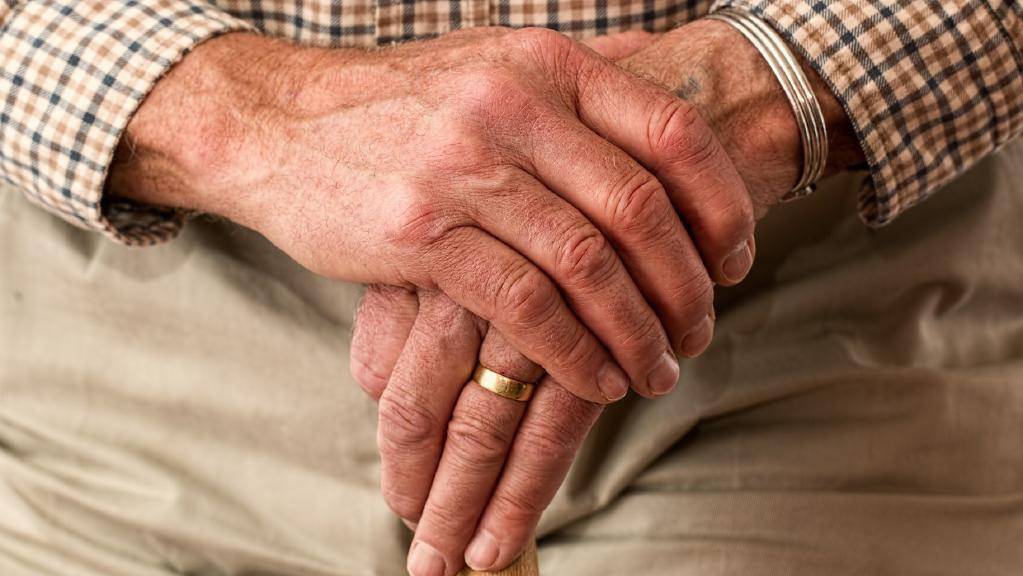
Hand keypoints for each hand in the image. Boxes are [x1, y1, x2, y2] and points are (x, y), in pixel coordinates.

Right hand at [109, 27, 753, 404]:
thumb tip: (661, 87)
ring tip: (656, 370)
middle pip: (638, 207)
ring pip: (586, 264)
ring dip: (636, 331)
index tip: (736, 261)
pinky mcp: (421, 234)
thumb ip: (574, 81)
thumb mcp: (491, 64)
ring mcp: (464, 168)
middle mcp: (512, 106)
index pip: (672, 132)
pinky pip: (524, 305)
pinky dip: (573, 351)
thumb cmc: (400, 107)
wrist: (279, 124)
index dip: (723, 204)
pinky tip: (595, 379)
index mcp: (546, 64)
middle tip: (699, 332)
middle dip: (685, 285)